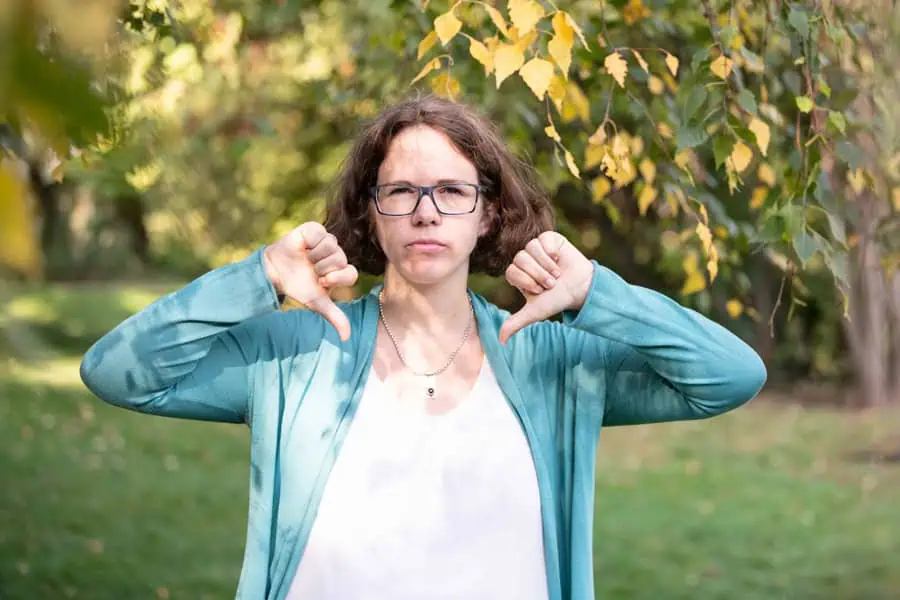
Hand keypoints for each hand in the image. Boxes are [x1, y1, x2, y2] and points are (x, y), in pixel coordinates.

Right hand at [263, 222, 357, 340]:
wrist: (275, 272)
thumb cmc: (298, 286)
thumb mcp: (316, 302)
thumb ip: (334, 316)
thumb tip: (346, 338)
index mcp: (341, 271)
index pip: (351, 274)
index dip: (335, 279)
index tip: (320, 281)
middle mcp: (337, 255)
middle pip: (341, 260)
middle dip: (322, 268)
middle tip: (310, 269)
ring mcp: (327, 241)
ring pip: (332, 246)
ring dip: (314, 257)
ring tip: (305, 259)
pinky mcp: (315, 229)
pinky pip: (321, 235)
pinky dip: (310, 244)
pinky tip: (303, 248)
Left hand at [498, 231, 593, 344]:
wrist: (581, 289)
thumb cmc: (557, 300)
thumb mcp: (534, 312)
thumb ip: (515, 323)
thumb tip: (500, 341)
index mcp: (517, 274)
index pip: (511, 271)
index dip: (526, 281)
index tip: (539, 290)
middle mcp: (524, 259)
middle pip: (520, 259)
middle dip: (537, 274)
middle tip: (550, 284)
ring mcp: (536, 248)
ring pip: (530, 248)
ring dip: (545, 264)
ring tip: (557, 274)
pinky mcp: (549, 238)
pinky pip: (543, 239)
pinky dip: (551, 251)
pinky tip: (559, 259)